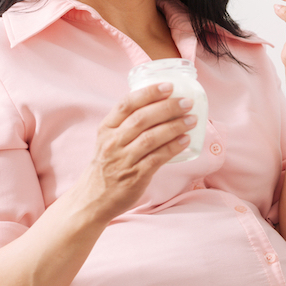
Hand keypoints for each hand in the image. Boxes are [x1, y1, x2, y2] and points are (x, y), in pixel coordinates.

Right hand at [76, 83, 195, 220]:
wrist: (93, 199)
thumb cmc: (106, 165)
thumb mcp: (108, 140)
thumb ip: (126, 124)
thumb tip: (160, 105)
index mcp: (106, 129)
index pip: (127, 104)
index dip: (149, 93)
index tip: (168, 86)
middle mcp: (113, 142)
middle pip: (142, 118)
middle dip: (167, 108)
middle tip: (187, 102)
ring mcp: (123, 159)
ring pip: (151, 137)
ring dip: (174, 126)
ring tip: (192, 120)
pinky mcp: (135, 176)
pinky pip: (157, 158)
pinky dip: (173, 147)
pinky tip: (185, 140)